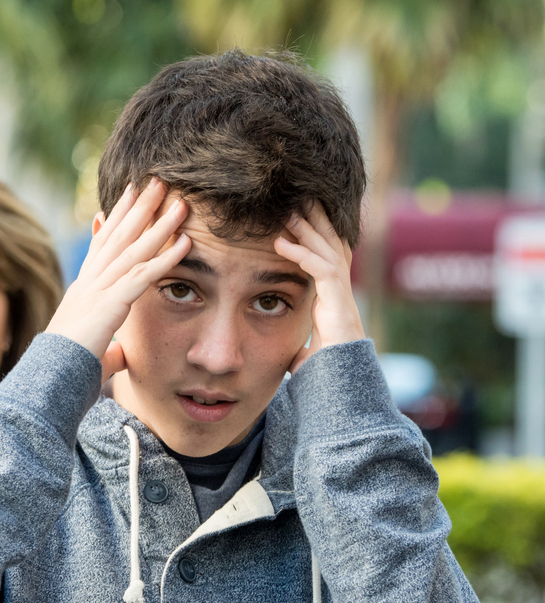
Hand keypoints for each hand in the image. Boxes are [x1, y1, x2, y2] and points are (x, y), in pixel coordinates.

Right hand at [45, 177, 191, 380]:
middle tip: (158, 181)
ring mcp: (97, 291)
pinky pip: (142, 277)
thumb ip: (109, 349)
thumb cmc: (66, 373)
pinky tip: (185, 244)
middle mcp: (89, 284)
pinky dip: (165, 259)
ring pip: (133, 250)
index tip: (130, 194)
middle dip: (139, 207)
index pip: (102, 245)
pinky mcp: (109, 305)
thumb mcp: (93, 355)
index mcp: (83, 291)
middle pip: (118, 236)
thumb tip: (119, 354)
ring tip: (181, 202)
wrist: (50, 381)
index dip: (118, 218)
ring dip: (159, 224)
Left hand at [274, 203, 365, 371]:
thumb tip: (288, 356)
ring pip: (327, 250)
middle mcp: (340, 291)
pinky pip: (320, 269)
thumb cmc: (326, 372)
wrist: (341, 386)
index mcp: (333, 297)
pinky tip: (280, 243)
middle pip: (332, 244)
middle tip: (299, 197)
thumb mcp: (305, 353)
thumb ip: (298, 346)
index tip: (298, 219)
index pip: (327, 257)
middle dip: (318, 220)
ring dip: (308, 229)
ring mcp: (341, 295)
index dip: (316, 236)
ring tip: (288, 210)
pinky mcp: (337, 302)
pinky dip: (300, 253)